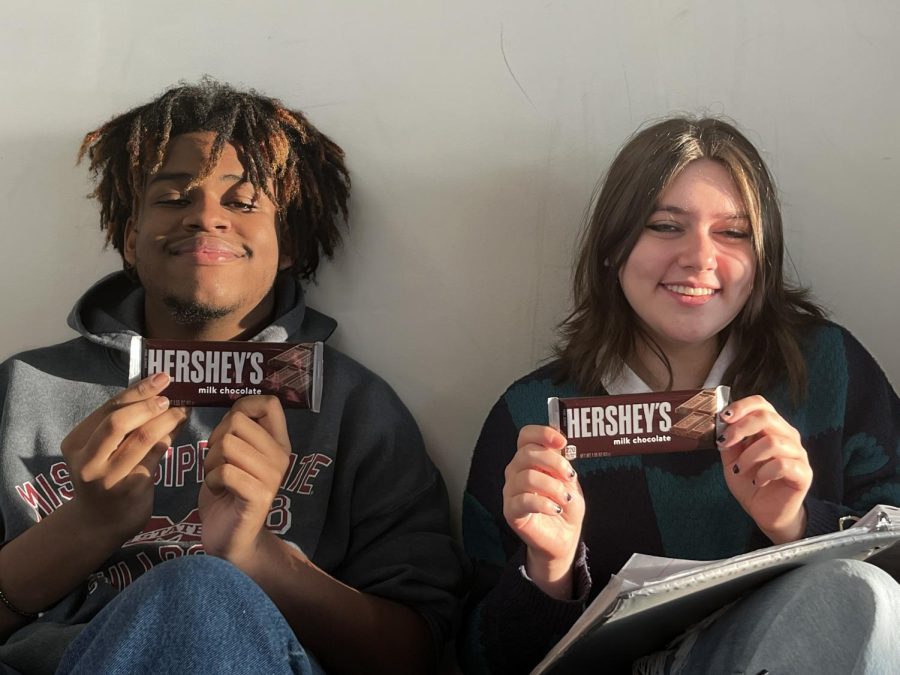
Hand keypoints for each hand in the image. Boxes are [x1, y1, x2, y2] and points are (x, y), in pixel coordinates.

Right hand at [61, 372, 186, 539]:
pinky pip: (155, 455)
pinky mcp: (130, 489)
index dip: (137, 391)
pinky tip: (180, 427)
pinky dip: (170, 436)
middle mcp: (87, 461)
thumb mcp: (102, 449)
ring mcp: (108, 477)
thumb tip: (156, 390)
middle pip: (118, 422)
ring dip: (166, 419)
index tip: (160, 378)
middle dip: (148, 404)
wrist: (101, 522)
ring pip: (141, 438)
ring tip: (182, 409)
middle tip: (170, 396)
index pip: (107, 409)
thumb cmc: (106, 475)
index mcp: (76, 443)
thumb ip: (121, 424)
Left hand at [199, 395, 290, 568]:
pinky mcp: (258, 496)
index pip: (270, 403)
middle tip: (218, 463)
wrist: (233, 541)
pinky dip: (210, 480)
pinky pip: (224, 471)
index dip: (243, 406)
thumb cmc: (229, 494)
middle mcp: (281, 456)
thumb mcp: (236, 456)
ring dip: (210, 461)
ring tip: (217, 478)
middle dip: (215, 439)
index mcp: (278, 443)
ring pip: (227, 444)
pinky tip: (217, 491)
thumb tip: (232, 408)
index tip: (230, 428)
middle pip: (237, 421)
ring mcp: (272, 477)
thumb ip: (238, 433)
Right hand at [502, 425, 583, 598]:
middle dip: (553, 462)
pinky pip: (524, 501)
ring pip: (527, 477)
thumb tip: (562, 452)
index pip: (526, 435)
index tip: (562, 442)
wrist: (563, 538)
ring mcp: (511, 491)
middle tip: (570, 475)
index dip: (542, 433)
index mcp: (529, 459)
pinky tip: (555, 509)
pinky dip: (544, 503)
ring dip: (552, 486)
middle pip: (527, 453)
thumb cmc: (564, 506)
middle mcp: (516, 471)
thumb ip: (563, 466)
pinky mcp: (511, 511)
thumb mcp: (570, 482)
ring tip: (565, 498)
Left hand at [717, 395, 811, 542]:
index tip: (723, 417)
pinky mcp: (803, 474)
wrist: (767, 513)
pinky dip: (764, 472)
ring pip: (773, 442)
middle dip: (740, 428)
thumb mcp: (732, 460)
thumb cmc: (751, 483)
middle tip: (725, 444)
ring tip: (740, 470)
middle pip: (767, 417)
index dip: (742, 406)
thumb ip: (729, 441)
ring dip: (749, 456)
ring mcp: (798, 454)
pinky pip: (783, 464)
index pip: (762, 404)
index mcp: (771, 428)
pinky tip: (758, 481)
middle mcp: (788, 437)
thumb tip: (719, 424)